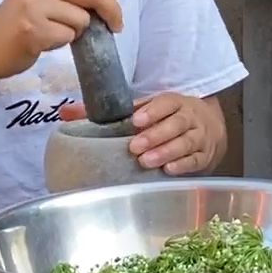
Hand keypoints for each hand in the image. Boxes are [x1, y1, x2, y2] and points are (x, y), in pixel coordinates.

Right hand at [0, 0, 122, 80]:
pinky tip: (44, 41)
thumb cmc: (19, 21)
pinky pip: (69, 36)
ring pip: (83, 18)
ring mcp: (35, 4)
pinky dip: (63, 43)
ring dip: (78, 31)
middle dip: (113, 11)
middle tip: (115, 26)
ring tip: (55, 32)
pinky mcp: (34, 29)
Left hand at [63, 92, 223, 174]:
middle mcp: (190, 116)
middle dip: (156, 135)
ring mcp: (200, 136)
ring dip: (167, 151)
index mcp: (173, 102)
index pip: (166, 102)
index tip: (135, 121)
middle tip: (135, 148)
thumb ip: (105, 113)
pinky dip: (183, 165)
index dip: (152, 111)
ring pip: (186, 142)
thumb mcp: (141, 110)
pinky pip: (196, 160)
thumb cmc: (165, 119)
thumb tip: (65, 112)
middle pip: (177, 123)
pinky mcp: (205, 155)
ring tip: (146, 162)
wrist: (206, 128)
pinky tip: (168, 170)